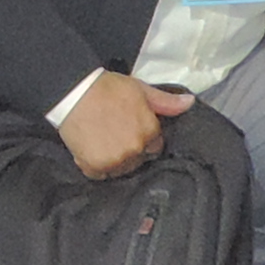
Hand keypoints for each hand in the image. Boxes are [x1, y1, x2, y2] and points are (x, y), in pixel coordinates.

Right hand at [53, 72, 187, 181]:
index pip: (155, 146)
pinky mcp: (95, 167)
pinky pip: (100, 175)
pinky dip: (96, 166)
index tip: (131, 130)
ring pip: (121, 169)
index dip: (144, 138)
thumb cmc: (107, 88)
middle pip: (138, 160)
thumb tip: (190, 102)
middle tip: (115, 133)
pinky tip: (92, 149)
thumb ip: (166, 102)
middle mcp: (135, 149)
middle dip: (130, 150)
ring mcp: (115, 160)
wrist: (74, 92)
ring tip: (103, 141)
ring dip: (115, 160)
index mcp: (149, 131)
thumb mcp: (140, 89)